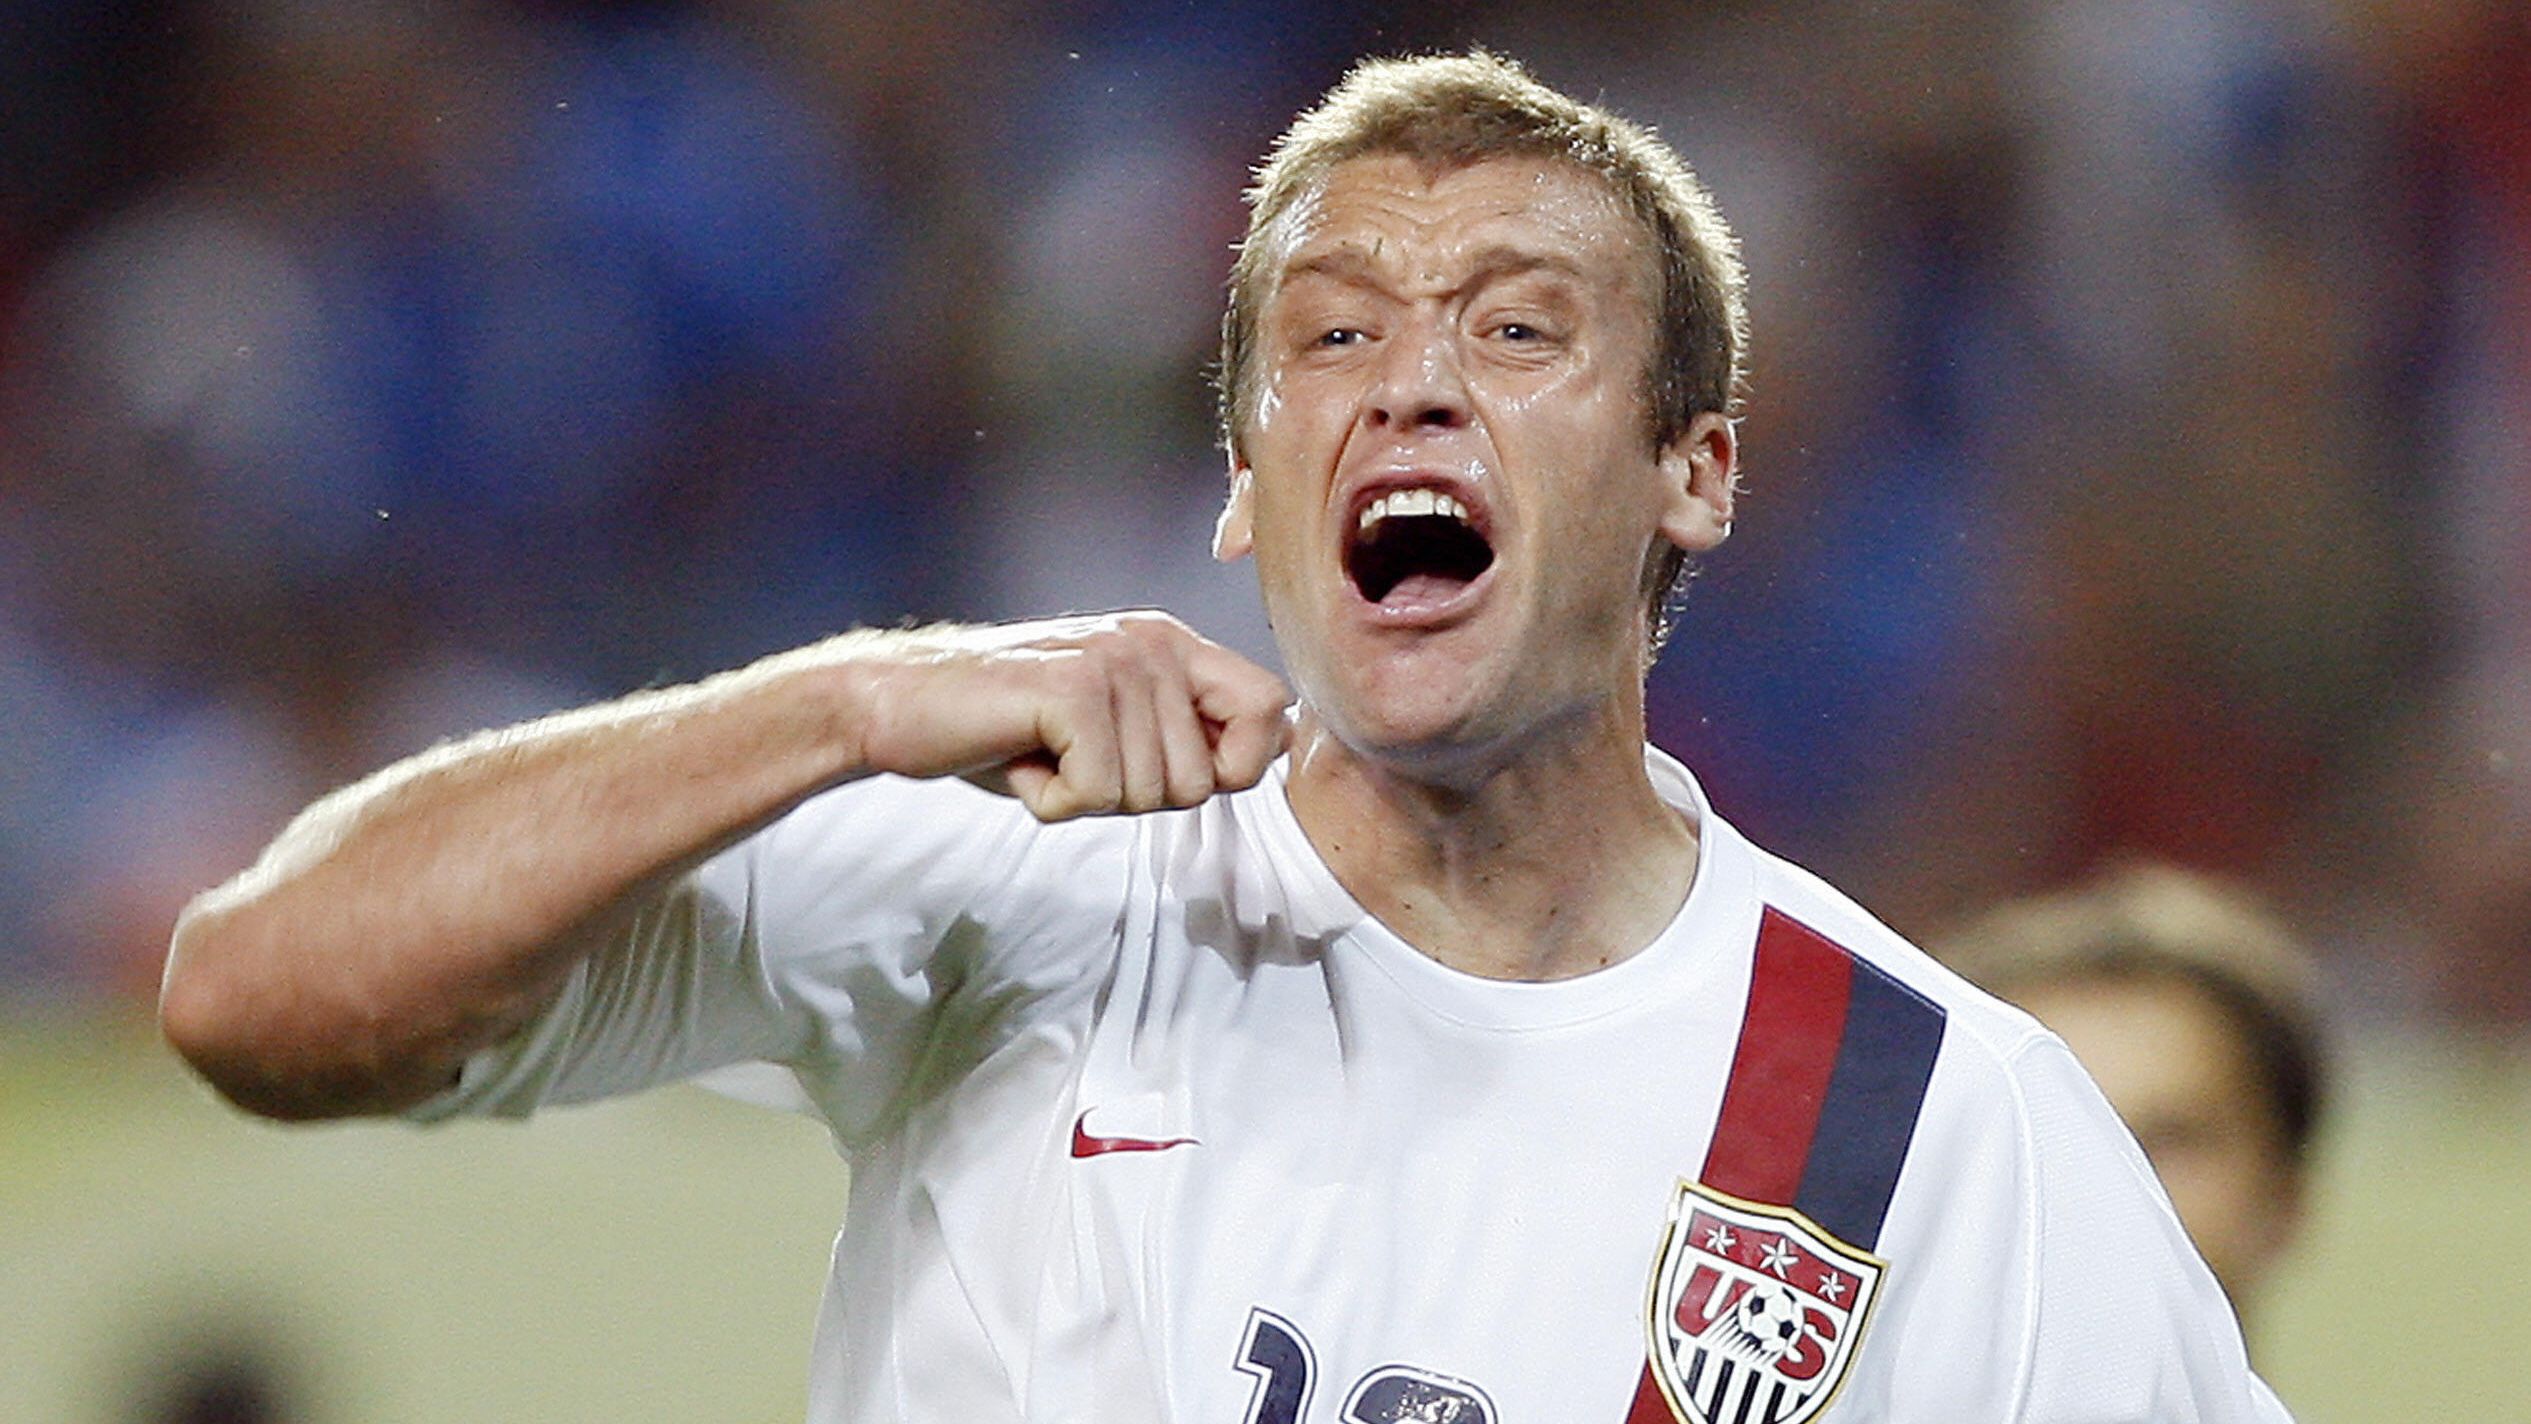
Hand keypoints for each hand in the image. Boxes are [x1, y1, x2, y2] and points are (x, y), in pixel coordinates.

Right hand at [848, 612, 1290, 820]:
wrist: (899, 704)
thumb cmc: (1006, 727)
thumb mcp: (1112, 729)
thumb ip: (1183, 735)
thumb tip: (1267, 756)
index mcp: (1172, 645)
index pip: (1271, 709)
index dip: (1236, 766)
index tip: (1163, 772)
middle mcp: (1154, 642)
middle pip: (1205, 780)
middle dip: (1135, 798)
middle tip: (1072, 761)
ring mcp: (1115, 660)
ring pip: (1152, 794)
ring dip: (1088, 798)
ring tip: (1042, 754)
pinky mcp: (1072, 688)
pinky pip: (1099, 792)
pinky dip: (1054, 802)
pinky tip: (1023, 761)